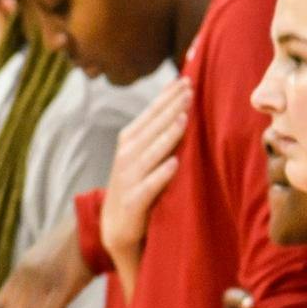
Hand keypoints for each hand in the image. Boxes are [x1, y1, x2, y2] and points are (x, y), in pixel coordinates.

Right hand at [102, 78, 190, 273]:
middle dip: (171, 108)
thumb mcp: (145, 156)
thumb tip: (182, 104)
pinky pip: (149, 187)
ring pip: (150, 153)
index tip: (186, 79)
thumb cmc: (138, 185)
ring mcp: (128, 179)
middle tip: (190, 89)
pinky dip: (161, 175)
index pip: (151, 114)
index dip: (167, 96)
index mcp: (130, 141)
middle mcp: (126, 156)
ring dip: (166, 136)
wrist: (116, 228)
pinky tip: (174, 164)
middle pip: (152, 128)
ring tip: (184, 119)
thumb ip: (158, 133)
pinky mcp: (133, 203)